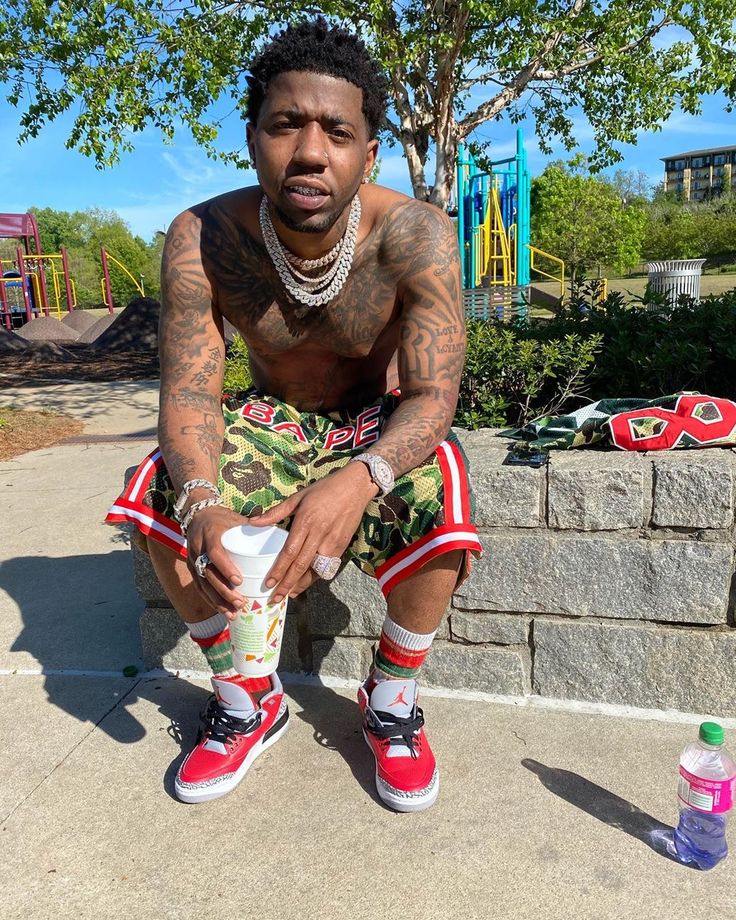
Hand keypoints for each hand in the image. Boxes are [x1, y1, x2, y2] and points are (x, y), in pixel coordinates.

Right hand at [185, 505, 249, 618]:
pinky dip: (211, 600)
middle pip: (208, 573)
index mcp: (210, 534)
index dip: (225, 568)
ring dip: (217, 600)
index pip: (215, 553)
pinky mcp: (192, 569)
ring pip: (203, 584)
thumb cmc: (223, 519)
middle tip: (240, 602)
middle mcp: (198, 548)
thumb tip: (278, 535)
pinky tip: (223, 611)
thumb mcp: (236, 519)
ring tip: (233, 612)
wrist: (198, 516)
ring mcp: (193, 560)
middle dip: (223, 591)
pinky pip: (200, 588)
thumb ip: (254, 528)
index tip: (239, 581)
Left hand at [250, 463, 377, 601]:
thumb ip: (276, 512)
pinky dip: (315, 578)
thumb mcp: (298, 497)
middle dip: (287, 585)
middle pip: (301, 566)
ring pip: (315, 570)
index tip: (268, 583)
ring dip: (301, 585)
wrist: (355, 487)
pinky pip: (326, 567)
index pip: (290, 552)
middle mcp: (320, 535)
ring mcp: (333, 542)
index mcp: (306, 522)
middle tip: (274, 599)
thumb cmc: (325, 489)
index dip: (279, 570)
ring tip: (288, 596)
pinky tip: (305, 584)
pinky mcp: (342, 546)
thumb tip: (253, 521)